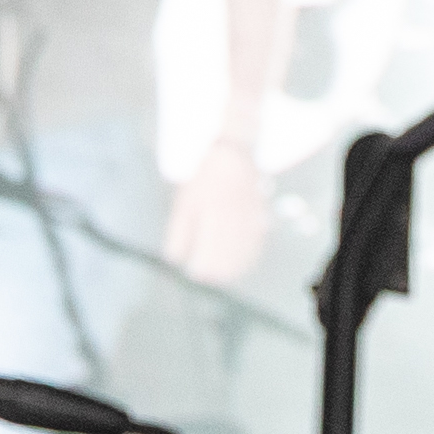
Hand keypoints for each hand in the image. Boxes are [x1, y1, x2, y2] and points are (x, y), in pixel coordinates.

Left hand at [164, 137, 269, 283]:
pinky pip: (258, 239)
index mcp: (211, 209)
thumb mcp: (184, 202)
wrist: (232, 153)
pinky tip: (245, 263)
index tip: (196, 274)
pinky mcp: (259, 213)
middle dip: (220, 268)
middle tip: (210, 280)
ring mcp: (249, 213)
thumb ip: (179, 232)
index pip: (209, 244)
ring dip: (236, 265)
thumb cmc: (203, 179)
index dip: (204, 263)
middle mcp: (232, 212)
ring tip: (226, 277)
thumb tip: (174, 260)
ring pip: (245, 247)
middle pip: (229, 249)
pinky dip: (251, 254)